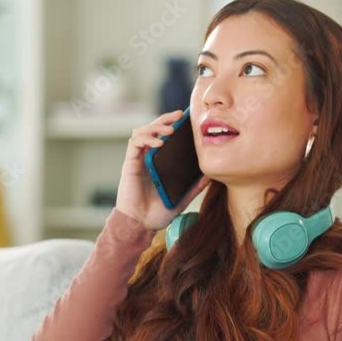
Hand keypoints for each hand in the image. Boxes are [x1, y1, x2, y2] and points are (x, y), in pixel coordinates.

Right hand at [115, 109, 211, 230]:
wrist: (140, 225)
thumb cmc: (157, 213)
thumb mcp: (182, 198)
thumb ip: (194, 187)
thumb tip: (211, 176)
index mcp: (158, 163)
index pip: (164, 137)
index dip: (172, 125)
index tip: (186, 118)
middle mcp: (146, 158)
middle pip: (153, 130)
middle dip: (165, 120)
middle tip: (178, 115)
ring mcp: (137, 160)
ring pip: (142, 132)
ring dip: (155, 127)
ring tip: (170, 129)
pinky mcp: (129, 164)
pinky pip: (135, 144)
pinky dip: (146, 139)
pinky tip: (158, 142)